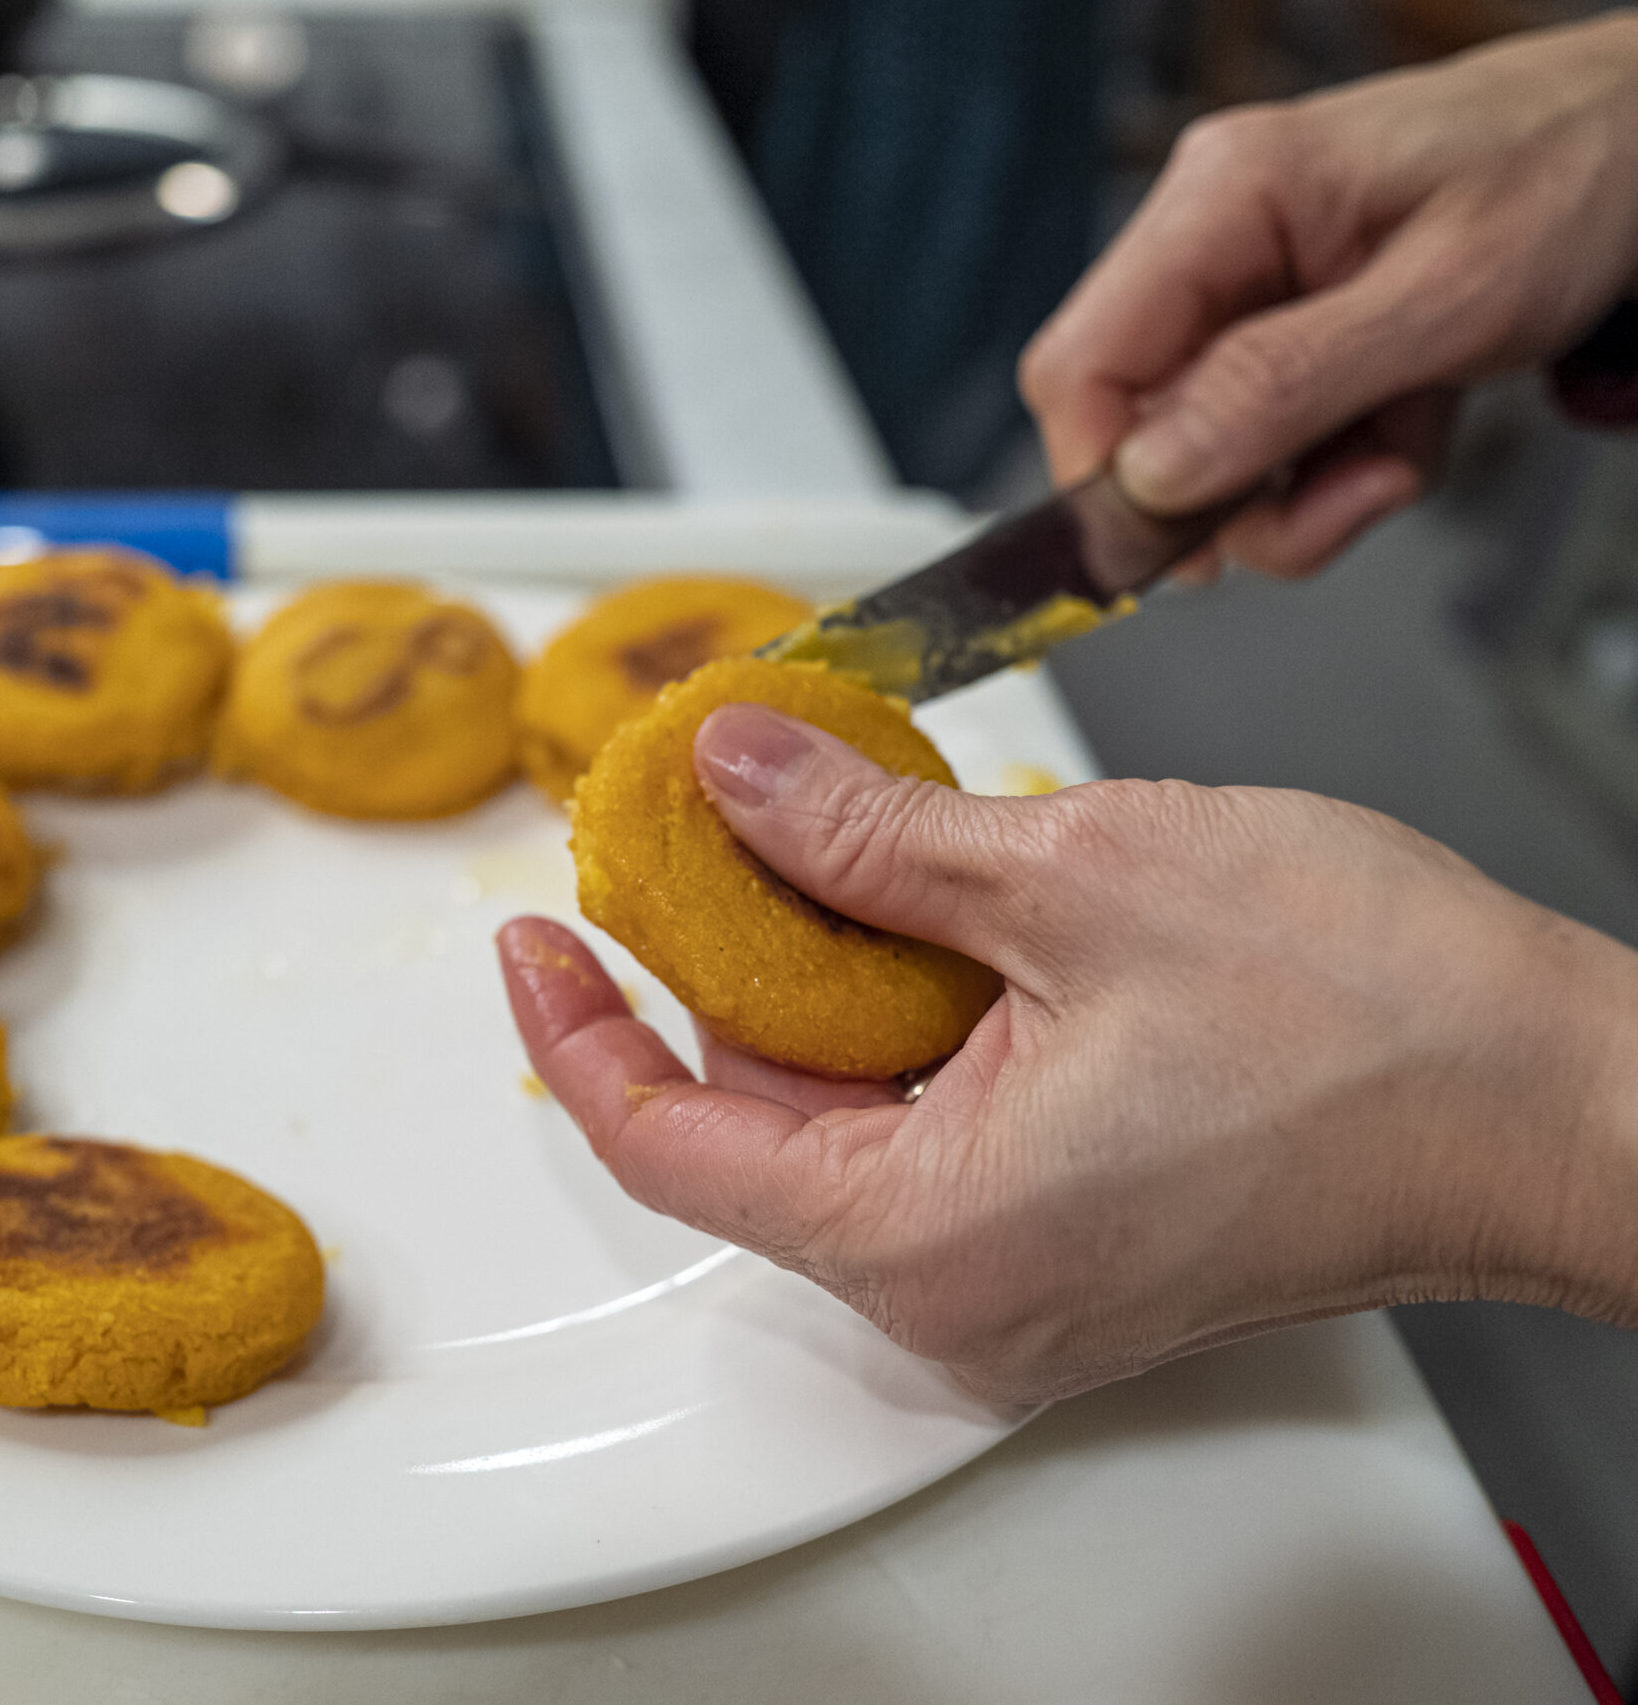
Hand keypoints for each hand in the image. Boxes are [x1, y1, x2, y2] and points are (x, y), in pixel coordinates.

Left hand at [498, 704, 1637, 1401]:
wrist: (1564, 1097)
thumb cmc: (1377, 1015)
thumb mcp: (1073, 872)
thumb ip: (866, 831)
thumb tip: (739, 772)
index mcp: (929, 1236)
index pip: (665, 1146)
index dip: (577, 1027)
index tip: (534, 929)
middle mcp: (960, 1296)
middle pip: (751, 1128)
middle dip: (709, 972)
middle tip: (688, 829)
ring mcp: (1021, 1282)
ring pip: (846, 1124)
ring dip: (816, 985)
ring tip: (806, 839)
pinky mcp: (1078, 1244)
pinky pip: (933, 1137)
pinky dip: (903, 1026)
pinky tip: (915, 910)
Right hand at [1019, 12, 1637, 580]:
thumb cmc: (1573, 173)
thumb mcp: (1443, 297)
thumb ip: (1286, 385)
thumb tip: (1152, 472)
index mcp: (1226, 198)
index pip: (1081, 365)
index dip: (1106, 476)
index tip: (1176, 552)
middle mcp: (1218, 239)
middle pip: (1142, 424)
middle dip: (1242, 495)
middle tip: (1349, 500)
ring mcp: (1251, 290)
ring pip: (1207, 454)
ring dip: (1305, 491)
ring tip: (1401, 454)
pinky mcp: (1291, 334)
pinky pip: (1272, 445)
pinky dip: (1341, 467)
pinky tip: (1408, 425)